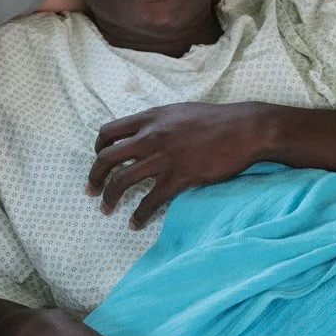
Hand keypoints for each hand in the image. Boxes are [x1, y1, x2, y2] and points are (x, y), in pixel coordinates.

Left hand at [88, 102, 270, 228]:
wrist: (243, 129)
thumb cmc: (213, 120)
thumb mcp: (177, 112)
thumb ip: (155, 122)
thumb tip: (140, 134)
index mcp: (149, 118)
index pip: (108, 132)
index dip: (98, 149)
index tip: (99, 161)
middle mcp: (150, 137)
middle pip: (106, 159)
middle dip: (94, 177)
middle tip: (92, 191)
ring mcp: (163, 158)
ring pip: (122, 182)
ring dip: (110, 199)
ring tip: (106, 210)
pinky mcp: (179, 178)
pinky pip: (150, 201)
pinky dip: (139, 216)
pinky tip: (135, 224)